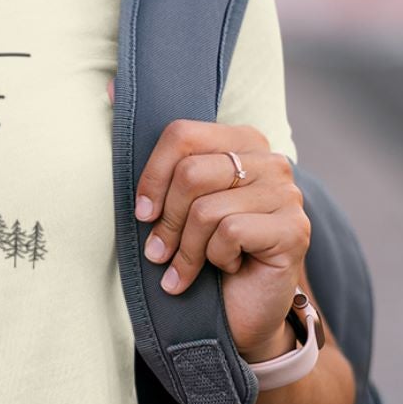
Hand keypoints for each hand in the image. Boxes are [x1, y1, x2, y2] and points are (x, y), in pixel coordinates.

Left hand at [132, 115, 307, 363]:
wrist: (237, 315)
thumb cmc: (200, 254)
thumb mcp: (171, 202)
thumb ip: (151, 154)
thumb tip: (108, 88)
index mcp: (241, 142)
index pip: (181, 134)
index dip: (152, 178)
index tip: (143, 214)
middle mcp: (271, 160)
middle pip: (191, 173)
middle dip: (167, 222)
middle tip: (161, 252)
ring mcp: (288, 194)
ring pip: (206, 209)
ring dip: (187, 249)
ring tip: (188, 268)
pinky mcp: (294, 230)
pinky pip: (229, 234)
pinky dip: (214, 260)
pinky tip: (226, 270)